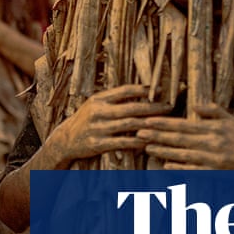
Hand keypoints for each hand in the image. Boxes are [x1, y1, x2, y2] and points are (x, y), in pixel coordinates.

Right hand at [40, 85, 172, 167]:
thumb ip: (113, 99)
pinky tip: (149, 141)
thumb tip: (139, 91)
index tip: (160, 90)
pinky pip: (122, 142)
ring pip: (130, 125)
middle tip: (170, 107)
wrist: (63, 140)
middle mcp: (98, 112)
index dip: (143, 90)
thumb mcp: (94, 105)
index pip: (124, 90)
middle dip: (153, 107)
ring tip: (164, 124)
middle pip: (131, 107)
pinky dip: (137, 141)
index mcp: (98, 99)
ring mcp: (98, 128)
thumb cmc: (85, 121)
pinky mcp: (98, 144)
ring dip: (149, 124)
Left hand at [137, 104, 233, 168]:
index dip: (163, 123)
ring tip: (147, 147)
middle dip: (157, 135)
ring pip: (183, 154)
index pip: (183, 124)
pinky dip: (180, 168)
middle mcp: (212, 142)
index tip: (147, 120)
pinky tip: (166, 165)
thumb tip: (194, 106)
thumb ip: (213, 111)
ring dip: (163, 151)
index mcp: (214, 128)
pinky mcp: (217, 172)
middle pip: (179, 138)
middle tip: (138, 132)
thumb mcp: (232, 120)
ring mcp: (214, 158)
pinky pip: (195, 170)